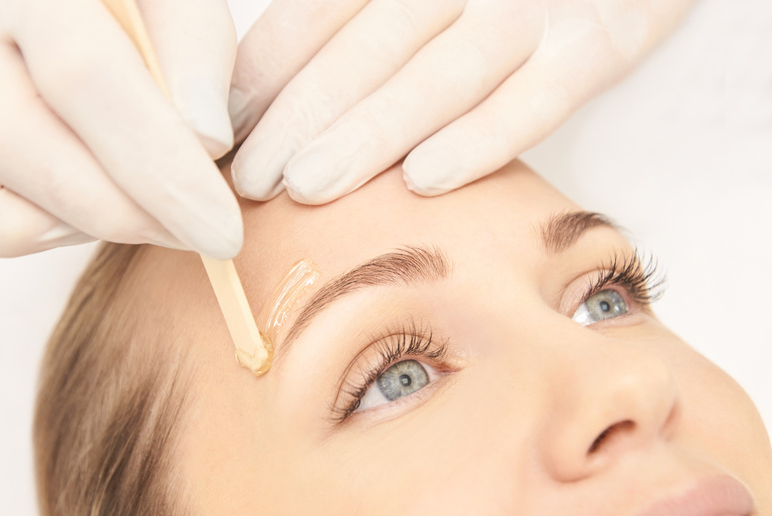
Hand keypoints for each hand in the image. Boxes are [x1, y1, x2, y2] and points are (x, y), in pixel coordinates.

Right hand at [0, 0, 241, 257]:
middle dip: (126, 212)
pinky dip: (32, 230)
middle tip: (201, 235)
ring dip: (83, 225)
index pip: (83, 75)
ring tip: (155, 216)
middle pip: (17, 143)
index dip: (158, 166)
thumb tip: (205, 143)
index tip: (222, 229)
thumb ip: (191, 46)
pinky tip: (93, 211)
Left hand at [229, 0, 694, 202]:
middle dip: (301, 117)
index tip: (225, 133)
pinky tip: (427, 180)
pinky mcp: (602, 43)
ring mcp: (536, 7)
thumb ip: (357, 18)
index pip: (315, 13)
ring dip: (371, 133)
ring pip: (439, 75)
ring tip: (309, 187)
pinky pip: (538, 99)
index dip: (264, 74)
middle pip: (366, 49)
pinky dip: (484, 137)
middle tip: (252, 181)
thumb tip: (262, 96)